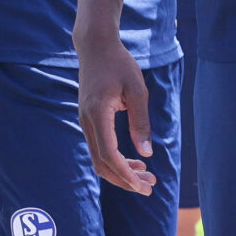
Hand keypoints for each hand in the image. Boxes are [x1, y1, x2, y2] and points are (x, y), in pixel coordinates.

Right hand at [77, 38, 158, 194]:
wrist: (96, 47)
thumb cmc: (119, 64)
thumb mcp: (137, 90)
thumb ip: (141, 122)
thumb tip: (146, 153)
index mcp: (97, 113)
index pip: (108, 153)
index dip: (125, 173)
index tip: (142, 185)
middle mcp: (87, 121)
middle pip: (101, 163)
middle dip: (125, 179)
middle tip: (150, 187)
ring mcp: (85, 121)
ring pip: (99, 158)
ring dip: (121, 171)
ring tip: (147, 177)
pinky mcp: (89, 120)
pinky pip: (100, 147)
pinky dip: (116, 159)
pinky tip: (135, 161)